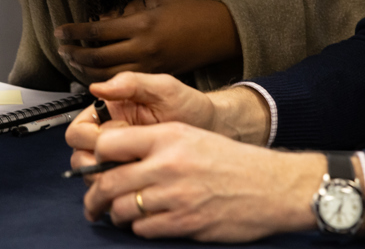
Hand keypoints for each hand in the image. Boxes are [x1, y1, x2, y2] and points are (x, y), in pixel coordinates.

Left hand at [55, 0, 239, 79]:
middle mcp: (143, 49)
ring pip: (107, 75)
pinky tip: (94, 72)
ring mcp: (149, 66)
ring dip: (85, 69)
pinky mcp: (155, 76)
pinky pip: (122, 80)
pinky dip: (103, 78)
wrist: (217, 33)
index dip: (75, 32)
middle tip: (63, 47)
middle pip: (97, 57)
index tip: (61, 31)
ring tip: (73, 60)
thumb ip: (126, 10)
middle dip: (75, 54)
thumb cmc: (189, 12)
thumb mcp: (155, 0)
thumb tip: (101, 19)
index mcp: (142, 25)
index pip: (98, 31)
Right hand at [66, 72, 217, 177]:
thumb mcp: (162, 87)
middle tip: (127, 159)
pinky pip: (114, 189)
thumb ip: (130, 83)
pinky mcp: (131, 176)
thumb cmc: (188, 105)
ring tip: (137, 171)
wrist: (211, 128)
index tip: (119, 134)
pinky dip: (120, 192)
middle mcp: (109, 137)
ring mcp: (120, 159)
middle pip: (79, 157)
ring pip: (92, 176)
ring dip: (108, 179)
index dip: (92, 138)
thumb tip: (97, 87)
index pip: (77, 132)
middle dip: (97, 162)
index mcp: (108, 113)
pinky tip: (140, 185)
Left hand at [82, 122, 322, 241]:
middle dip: (94, 197)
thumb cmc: (234, 162)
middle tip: (92, 203)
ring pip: (122, 209)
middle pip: (108, 182)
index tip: (92, 166)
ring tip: (120, 214)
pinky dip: (140, 228)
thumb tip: (115, 155)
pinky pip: (144, 229)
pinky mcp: (184, 222)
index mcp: (168, 136)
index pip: (109, 144)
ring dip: (117, 215)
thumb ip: (154, 143)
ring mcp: (175, 195)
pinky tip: (147, 222)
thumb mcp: (192, 137)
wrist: (272, 187)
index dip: (95, 158)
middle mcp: (168, 164)